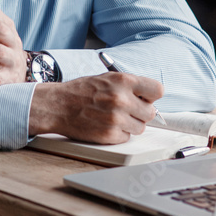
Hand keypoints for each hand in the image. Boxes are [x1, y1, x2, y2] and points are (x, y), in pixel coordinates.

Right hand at [28, 72, 163, 143]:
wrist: (57, 105)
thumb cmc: (81, 91)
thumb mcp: (107, 78)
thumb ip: (129, 86)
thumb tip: (150, 98)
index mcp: (123, 81)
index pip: (157, 90)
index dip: (151, 96)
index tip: (145, 98)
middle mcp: (121, 99)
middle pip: (150, 112)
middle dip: (140, 112)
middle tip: (126, 110)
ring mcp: (116, 119)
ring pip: (140, 127)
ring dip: (130, 125)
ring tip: (113, 117)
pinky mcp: (109, 135)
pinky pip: (126, 137)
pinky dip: (118, 134)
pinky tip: (105, 125)